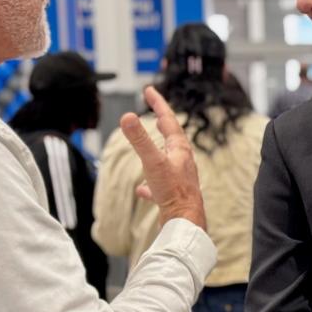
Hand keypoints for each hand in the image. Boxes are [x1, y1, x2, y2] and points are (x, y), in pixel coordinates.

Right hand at [120, 86, 206, 229]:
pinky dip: (149, 185)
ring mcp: (179, 178)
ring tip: (149, 147)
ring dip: (157, 151)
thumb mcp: (152, 162)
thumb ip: (139, 140)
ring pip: (167, 160)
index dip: (158, 103)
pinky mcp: (173, 195)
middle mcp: (182, 161)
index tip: (149, 90)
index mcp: (179, 150)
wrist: (184, 221)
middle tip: (155, 110)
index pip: (168, 120)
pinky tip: (141, 191)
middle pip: (171, 137)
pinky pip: (160, 186)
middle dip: (162, 122)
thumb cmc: (173, 191)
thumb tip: (127, 116)